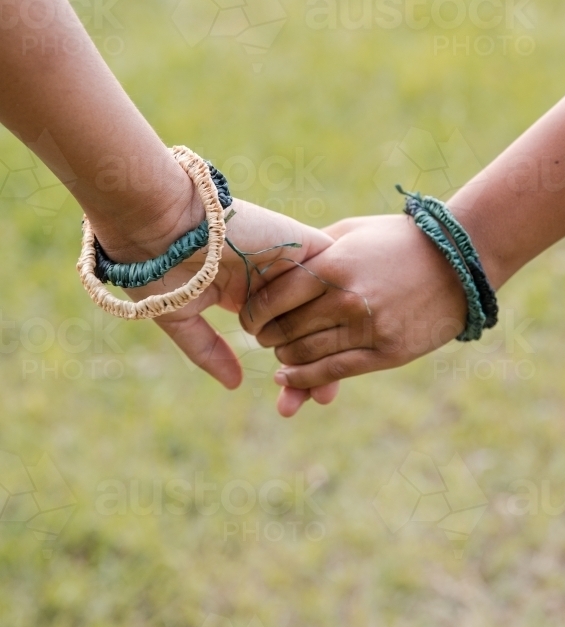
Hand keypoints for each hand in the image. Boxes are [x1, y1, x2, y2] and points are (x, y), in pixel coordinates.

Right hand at [92, 193, 337, 405]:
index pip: (278, 333)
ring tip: (330, 386)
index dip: (289, 366)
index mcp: (243, 291)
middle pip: (307, 324)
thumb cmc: (159, 268)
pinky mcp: (300, 242)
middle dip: (317, 364)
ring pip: (324, 304)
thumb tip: (235, 384)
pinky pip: (333, 272)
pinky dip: (338, 303)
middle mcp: (269, 277)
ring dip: (331, 343)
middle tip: (322, 400)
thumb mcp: (181, 317)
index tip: (292, 404)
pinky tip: (343, 341)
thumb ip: (208, 350)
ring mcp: (286, 259)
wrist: (161, 223)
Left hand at [240, 214, 468, 414]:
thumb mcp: (352, 232)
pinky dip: (302, 380)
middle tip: (264, 335)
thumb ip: (312, 250)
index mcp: (334, 265)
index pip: (273, 297)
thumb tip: (271, 269)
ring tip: (281, 352)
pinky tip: (288, 378)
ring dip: (283, 358)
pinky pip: (332, 372)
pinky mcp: (387, 353)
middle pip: (284, 329)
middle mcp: (347, 299)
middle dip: (266, 336)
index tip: (248, 316)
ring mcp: (368, 328)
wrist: (459, 261)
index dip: (252, 312)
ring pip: (303, 355)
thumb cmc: (400, 241)